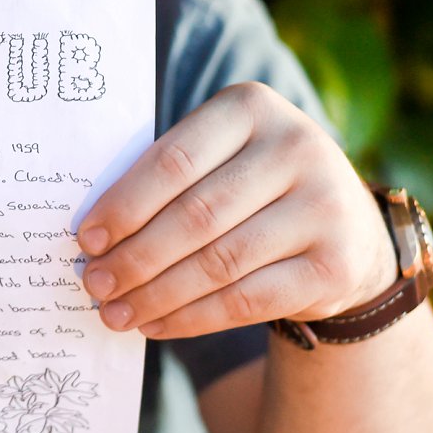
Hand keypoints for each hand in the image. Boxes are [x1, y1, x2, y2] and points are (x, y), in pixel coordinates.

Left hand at [76, 82, 396, 338]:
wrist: (347, 228)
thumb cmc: (250, 187)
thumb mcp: (217, 159)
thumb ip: (164, 181)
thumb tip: (93, 239)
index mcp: (251, 108)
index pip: (173, 161)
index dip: (124, 204)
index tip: (85, 239)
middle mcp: (297, 147)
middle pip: (195, 215)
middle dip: (135, 257)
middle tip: (94, 283)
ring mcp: (326, 206)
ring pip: (218, 263)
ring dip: (157, 294)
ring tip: (115, 312)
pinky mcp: (337, 265)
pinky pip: (247, 300)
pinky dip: (193, 317)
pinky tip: (157, 324)